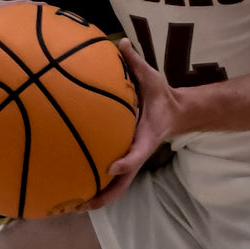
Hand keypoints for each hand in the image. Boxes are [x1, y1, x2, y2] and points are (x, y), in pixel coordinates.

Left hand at [90, 37, 183, 207]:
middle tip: (79, 205)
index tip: (111, 166)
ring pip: (116, 187)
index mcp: (146, 137)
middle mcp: (138, 153)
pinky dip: (97, 186)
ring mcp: (132, 160)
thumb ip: (136, 62)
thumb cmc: (162, 97)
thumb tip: (121, 41)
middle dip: (103, 196)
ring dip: (97, 198)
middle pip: (123, 183)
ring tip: (72, 207)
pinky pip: (112, 178)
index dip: (126, 161)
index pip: (138, 153)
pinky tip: (76, 189)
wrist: (178, 112)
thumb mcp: (153, 78)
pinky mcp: (127, 160)